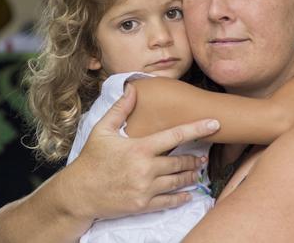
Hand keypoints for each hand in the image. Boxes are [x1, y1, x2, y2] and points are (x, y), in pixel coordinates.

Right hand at [66, 83, 219, 220]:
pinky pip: (169, 201)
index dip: (198, 129)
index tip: (215, 124)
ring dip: (191, 176)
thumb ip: (120, 110)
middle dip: (195, 158)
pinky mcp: (143, 205)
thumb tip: (131, 89)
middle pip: (181, 162)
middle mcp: (146, 168)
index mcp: (140, 148)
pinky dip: (181, 197)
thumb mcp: (101, 130)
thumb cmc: (90, 160)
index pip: (176, 136)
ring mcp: (146, 189)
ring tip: (198, 171)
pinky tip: (188, 194)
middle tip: (203, 156)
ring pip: (178, 181)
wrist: (78, 193)